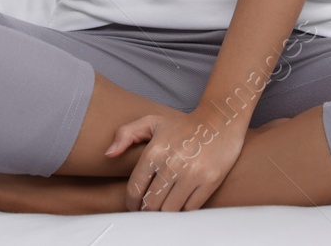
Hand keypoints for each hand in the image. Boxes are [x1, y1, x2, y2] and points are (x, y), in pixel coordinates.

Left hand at [105, 108, 246, 211]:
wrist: (220, 119)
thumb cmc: (184, 124)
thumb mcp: (152, 122)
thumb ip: (126, 134)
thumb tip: (109, 154)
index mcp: (155, 151)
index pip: (135, 189)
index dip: (132, 203)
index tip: (134, 206)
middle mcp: (172, 164)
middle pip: (151, 204)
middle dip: (148, 208)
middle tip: (150, 206)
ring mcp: (192, 174)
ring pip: (169, 210)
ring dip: (165, 211)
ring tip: (164, 206)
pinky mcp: (209, 181)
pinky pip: (190, 208)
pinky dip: (184, 209)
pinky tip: (181, 201)